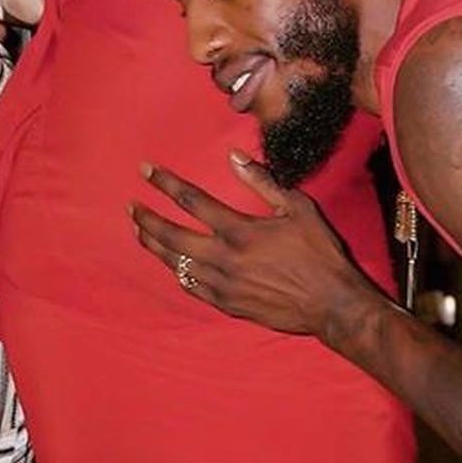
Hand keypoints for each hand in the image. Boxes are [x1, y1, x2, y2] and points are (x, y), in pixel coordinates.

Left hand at [128, 154, 373, 338]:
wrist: (331, 304)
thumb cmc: (319, 253)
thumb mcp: (298, 208)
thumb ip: (262, 182)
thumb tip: (234, 157)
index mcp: (239, 231)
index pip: (191, 201)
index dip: (165, 183)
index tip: (146, 172)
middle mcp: (223, 258)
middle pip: (171, 235)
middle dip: (147, 218)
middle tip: (130, 207)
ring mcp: (222, 285)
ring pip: (176, 263)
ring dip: (154, 246)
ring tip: (139, 232)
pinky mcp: (227, 305)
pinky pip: (191, 287)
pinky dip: (177, 272)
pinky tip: (171, 264)